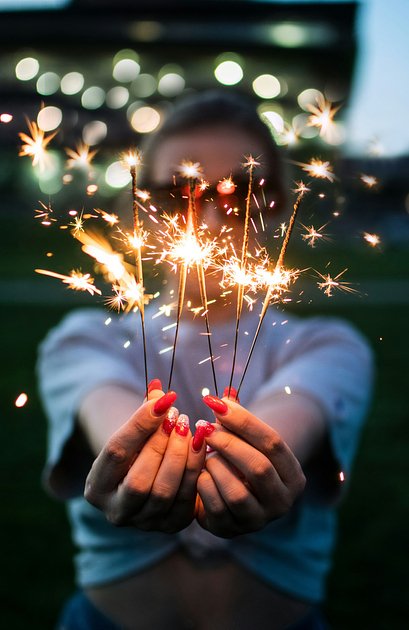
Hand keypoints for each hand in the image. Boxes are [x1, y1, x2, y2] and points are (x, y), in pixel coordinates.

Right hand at [84, 380, 205, 532]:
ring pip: (164, 492)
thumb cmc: (136, 449)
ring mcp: (144, 523)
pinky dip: (195, 469)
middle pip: (139, 481)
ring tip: (189, 429)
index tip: (165, 400)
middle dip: (161, 445)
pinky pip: (187, 499)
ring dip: (181, 456)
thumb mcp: (134, 432)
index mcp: (96, 487)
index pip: (116, 453)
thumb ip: (145, 412)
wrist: (147, 479)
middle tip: (178, 417)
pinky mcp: (172, 525)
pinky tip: (200, 445)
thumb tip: (158, 387)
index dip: (141, 424)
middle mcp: (116, 512)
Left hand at [195, 391, 305, 536]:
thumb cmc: (239, 458)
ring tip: (206, 454)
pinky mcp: (232, 530)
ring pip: (237, 492)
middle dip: (228, 444)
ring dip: (216, 467)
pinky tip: (200, 474)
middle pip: (258, 467)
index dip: (244, 421)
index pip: (273, 442)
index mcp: (293, 474)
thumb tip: (219, 399)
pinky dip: (204, 485)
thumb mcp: (244, 439)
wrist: (229, 496)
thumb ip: (235, 419)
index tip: (217, 404)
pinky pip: (215, 506)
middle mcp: (282, 501)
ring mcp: (259, 520)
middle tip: (205, 428)